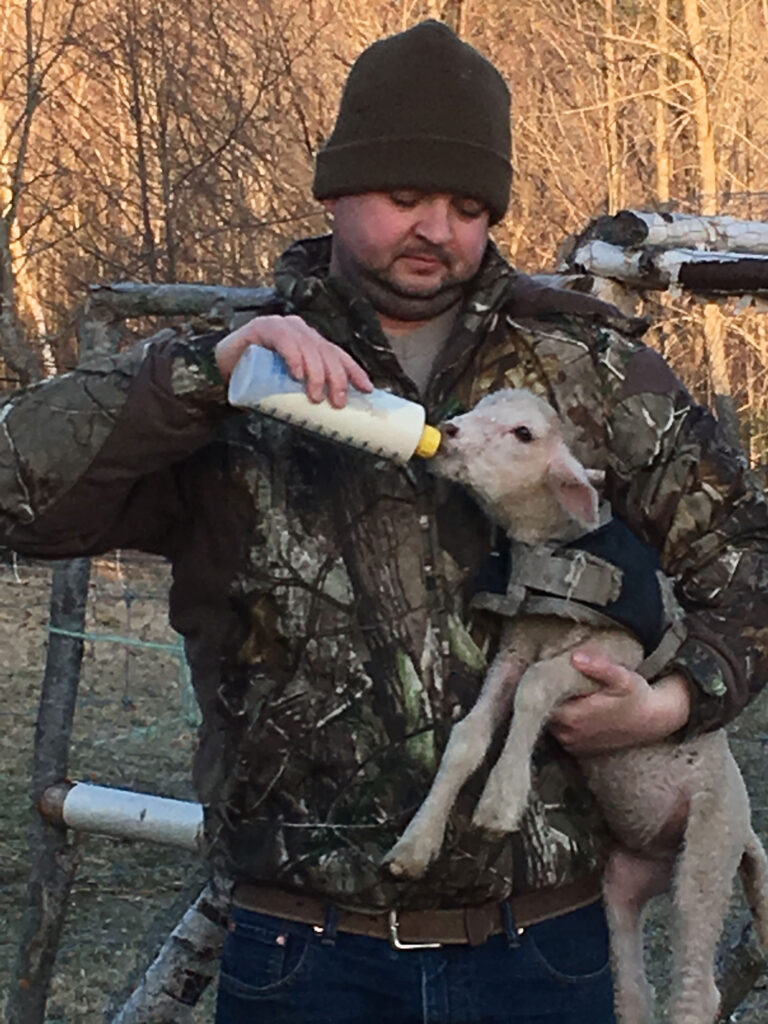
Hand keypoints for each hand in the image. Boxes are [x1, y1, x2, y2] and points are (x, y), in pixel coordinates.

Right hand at [215, 314, 371, 407]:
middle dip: (336, 377)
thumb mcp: (288, 388)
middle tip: (337, 402)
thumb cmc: (257, 382)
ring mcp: (282, 326)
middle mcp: (300, 330)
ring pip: (308, 346)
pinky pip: (283, 339)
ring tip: (315, 395)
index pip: (337, 354)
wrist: (218, 372)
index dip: (354, 370)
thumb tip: (333, 419)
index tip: (367, 390)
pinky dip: (293, 356)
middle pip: (326, 351)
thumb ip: (306, 394)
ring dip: (316, 372)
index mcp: (310, 342)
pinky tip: (298, 373)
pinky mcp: (262, 328)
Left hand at [547, 648, 691, 754]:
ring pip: (548, 722)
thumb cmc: (636, 697)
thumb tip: (575, 657)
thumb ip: (599, 667)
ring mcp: (571, 744)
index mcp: (572, 716)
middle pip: (540, 711)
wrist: (652, 721)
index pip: (538, 700)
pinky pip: (557, 732)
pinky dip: (559, 720)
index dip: (537, 684)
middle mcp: (567, 734)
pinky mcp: (576, 749)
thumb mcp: (622, 678)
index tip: (541, 669)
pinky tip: (568, 705)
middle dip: (543, 695)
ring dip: (551, 708)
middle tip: (549, 676)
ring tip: (558, 689)